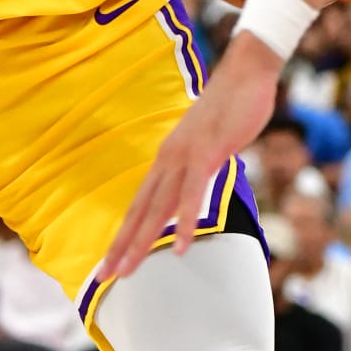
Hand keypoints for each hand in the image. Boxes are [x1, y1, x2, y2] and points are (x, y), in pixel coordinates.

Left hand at [103, 31, 278, 280]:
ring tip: (128, 272)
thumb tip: (195, 188)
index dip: (123, 235)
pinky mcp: (207, 154)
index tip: (109, 263)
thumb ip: (198, 169)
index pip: (139, 205)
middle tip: (104, 277)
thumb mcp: (208, 146)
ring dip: (141, 242)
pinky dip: (184, 222)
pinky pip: (193, 195)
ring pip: (157, 209)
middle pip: (139, 212)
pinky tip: (178, 246)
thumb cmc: (230, 110)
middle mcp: (168, 160)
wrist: (246, 72)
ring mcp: (184, 157)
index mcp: (167, 160)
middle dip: (121, 247)